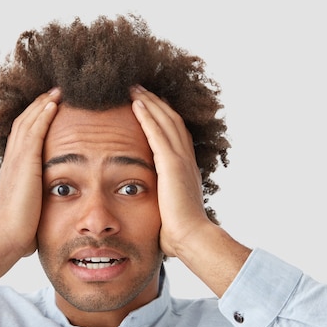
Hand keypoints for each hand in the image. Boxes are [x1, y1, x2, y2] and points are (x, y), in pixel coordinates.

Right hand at [0, 88, 60, 256]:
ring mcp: (17, 160)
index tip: (46, 110)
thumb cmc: (19, 231)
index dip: (33, 122)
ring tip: (56, 92)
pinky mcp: (25, 163)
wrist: (7, 237)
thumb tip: (44, 207)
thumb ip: (36, 201)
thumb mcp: (29, 209)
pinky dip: (43, 115)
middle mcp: (12, 161)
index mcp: (13, 170)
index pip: (23, 138)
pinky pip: (34, 132)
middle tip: (53, 93)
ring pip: (28, 123)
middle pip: (24, 124)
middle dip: (38, 107)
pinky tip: (54, 104)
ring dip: (42, 105)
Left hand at [130, 86, 211, 256]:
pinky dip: (148, 116)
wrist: (192, 238)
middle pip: (172, 121)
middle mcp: (186, 160)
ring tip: (134, 89)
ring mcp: (180, 160)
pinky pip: (158, 133)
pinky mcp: (171, 164)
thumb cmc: (179, 232)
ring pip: (166, 121)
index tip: (150, 106)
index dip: (163, 117)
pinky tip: (136, 104)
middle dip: (155, 103)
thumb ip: (161, 203)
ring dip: (150, 103)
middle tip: (139, 89)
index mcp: (186, 170)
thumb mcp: (169, 210)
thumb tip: (151, 212)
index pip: (176, 135)